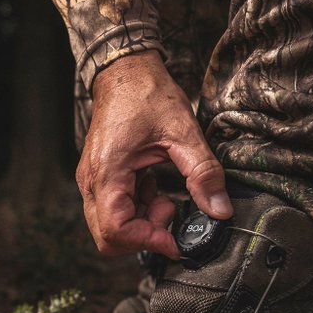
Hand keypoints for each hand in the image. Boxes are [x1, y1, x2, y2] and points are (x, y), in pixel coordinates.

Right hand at [77, 51, 230, 257]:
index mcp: (108, 170)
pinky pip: (115, 210)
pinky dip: (138, 210)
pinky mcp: (100, 179)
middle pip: (108, 237)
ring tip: (165, 197)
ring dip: (143, 222)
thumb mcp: (183, 132)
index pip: (115, 229)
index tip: (176, 240)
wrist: (125, 71)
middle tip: (171, 213)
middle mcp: (92, 181)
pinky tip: (156, 188)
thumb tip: (220, 211)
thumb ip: (203, 173)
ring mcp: (93, 180)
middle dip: (144, 235)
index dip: (147, 241)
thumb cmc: (147, 95)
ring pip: (111, 226)